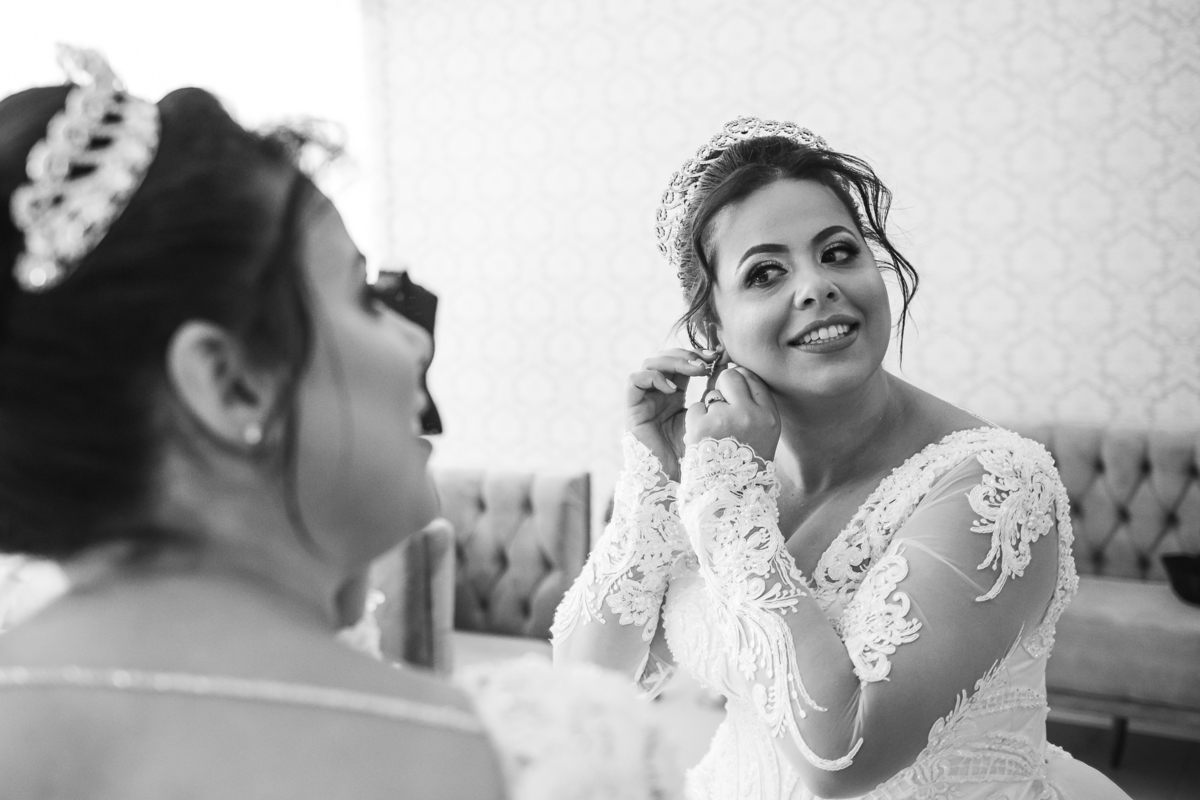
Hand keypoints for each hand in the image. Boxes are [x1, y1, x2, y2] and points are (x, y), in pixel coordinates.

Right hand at [626, 348, 717, 479]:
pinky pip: (634, 380)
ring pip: (650, 363)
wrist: (677, 482)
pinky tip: (672, 388)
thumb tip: (727, 366)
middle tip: (707, 360)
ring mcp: (645, 400)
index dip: (698, 354)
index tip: (719, 355)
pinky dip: (652, 378)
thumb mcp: (709, 418)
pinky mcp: (632, 409)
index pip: (682, 362)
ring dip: (673, 361)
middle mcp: (657, 393)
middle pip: (666, 357)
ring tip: (695, 370)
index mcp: (675, 393)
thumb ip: (713, 394)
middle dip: (688, 354)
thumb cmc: (695, 454)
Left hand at [684, 365, 780, 460]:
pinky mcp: (701, 426)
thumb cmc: (746, 463)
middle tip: (722, 406)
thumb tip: (738, 373)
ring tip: (716, 433)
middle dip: (723, 386)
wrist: (729, 494)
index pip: (753, 380)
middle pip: (731, 376)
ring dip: (710, 409)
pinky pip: (695, 408)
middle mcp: (749, 414)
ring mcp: (724, 418)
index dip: (741, 382)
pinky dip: (695, 421)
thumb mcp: (764, 434)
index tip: (736, 393)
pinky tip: (703, 438)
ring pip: (711, 394)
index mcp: (769, 417)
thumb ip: (755, 406)